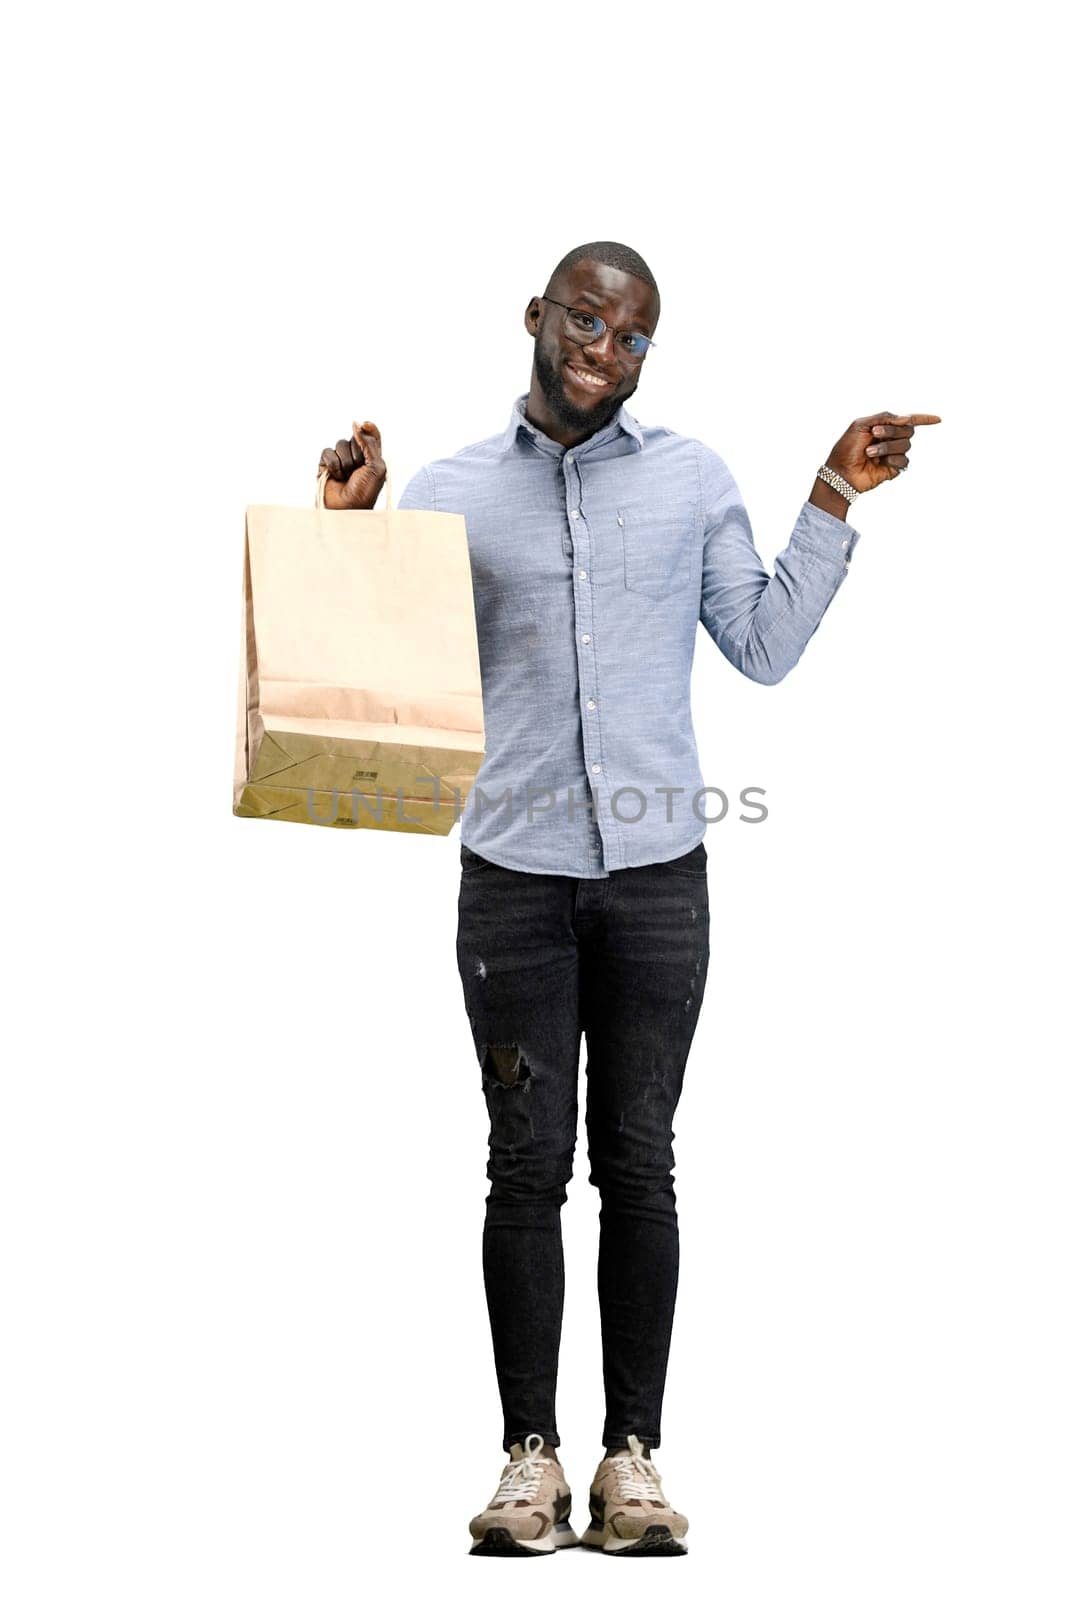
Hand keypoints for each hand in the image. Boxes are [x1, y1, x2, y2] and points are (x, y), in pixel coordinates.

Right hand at [318, 420, 387, 508]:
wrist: (348, 508)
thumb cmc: (365, 491)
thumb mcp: (376, 466)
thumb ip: (369, 443)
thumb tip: (356, 423)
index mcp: (372, 456)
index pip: (371, 434)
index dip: (368, 428)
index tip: (365, 424)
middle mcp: (356, 456)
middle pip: (354, 437)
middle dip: (357, 453)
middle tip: (358, 471)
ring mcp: (340, 459)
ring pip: (340, 444)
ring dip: (346, 462)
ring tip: (347, 477)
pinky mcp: (326, 464)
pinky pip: (328, 452)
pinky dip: (334, 465)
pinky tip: (337, 477)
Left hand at [826, 411, 941, 494]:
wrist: (840, 472)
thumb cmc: (846, 448)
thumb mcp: (861, 425)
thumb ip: (884, 417)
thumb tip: (907, 418)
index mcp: (884, 427)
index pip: (908, 421)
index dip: (924, 419)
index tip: (938, 419)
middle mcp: (891, 440)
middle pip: (908, 430)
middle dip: (892, 431)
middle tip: (874, 435)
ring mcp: (893, 454)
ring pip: (906, 445)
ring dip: (887, 447)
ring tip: (869, 452)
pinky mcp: (894, 468)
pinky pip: (904, 460)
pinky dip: (892, 459)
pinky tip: (879, 463)